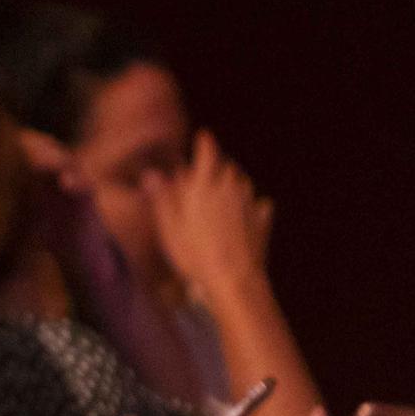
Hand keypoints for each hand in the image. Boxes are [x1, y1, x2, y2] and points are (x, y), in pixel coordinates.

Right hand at [142, 131, 273, 302]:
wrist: (233, 279)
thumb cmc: (194, 253)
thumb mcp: (169, 227)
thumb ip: (162, 197)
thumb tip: (152, 173)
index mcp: (204, 186)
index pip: (207, 153)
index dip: (205, 142)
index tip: (203, 136)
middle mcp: (230, 188)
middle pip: (227, 166)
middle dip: (217, 166)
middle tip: (204, 176)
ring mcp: (249, 204)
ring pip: (243, 182)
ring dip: (233, 183)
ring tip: (222, 194)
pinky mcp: (262, 221)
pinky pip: (259, 204)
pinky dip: (252, 204)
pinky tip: (246, 214)